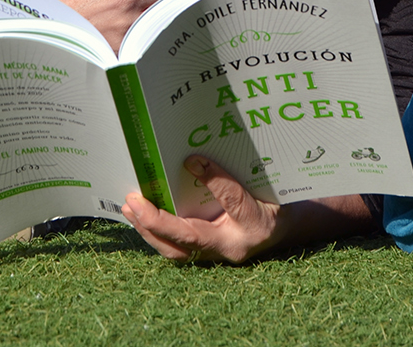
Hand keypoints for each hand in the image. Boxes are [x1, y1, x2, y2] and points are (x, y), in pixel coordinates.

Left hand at [120, 155, 372, 263]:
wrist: (282, 229)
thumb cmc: (275, 203)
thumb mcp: (266, 186)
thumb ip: (237, 175)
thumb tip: (197, 157)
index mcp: (251, 229)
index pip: (230, 206)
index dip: (213, 182)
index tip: (189, 161)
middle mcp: (230, 248)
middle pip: (188, 243)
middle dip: (158, 224)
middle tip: (134, 201)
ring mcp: (216, 256)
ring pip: (176, 251)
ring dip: (149, 230)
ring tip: (130, 206)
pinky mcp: (204, 253)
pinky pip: (175, 248)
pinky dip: (155, 232)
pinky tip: (140, 214)